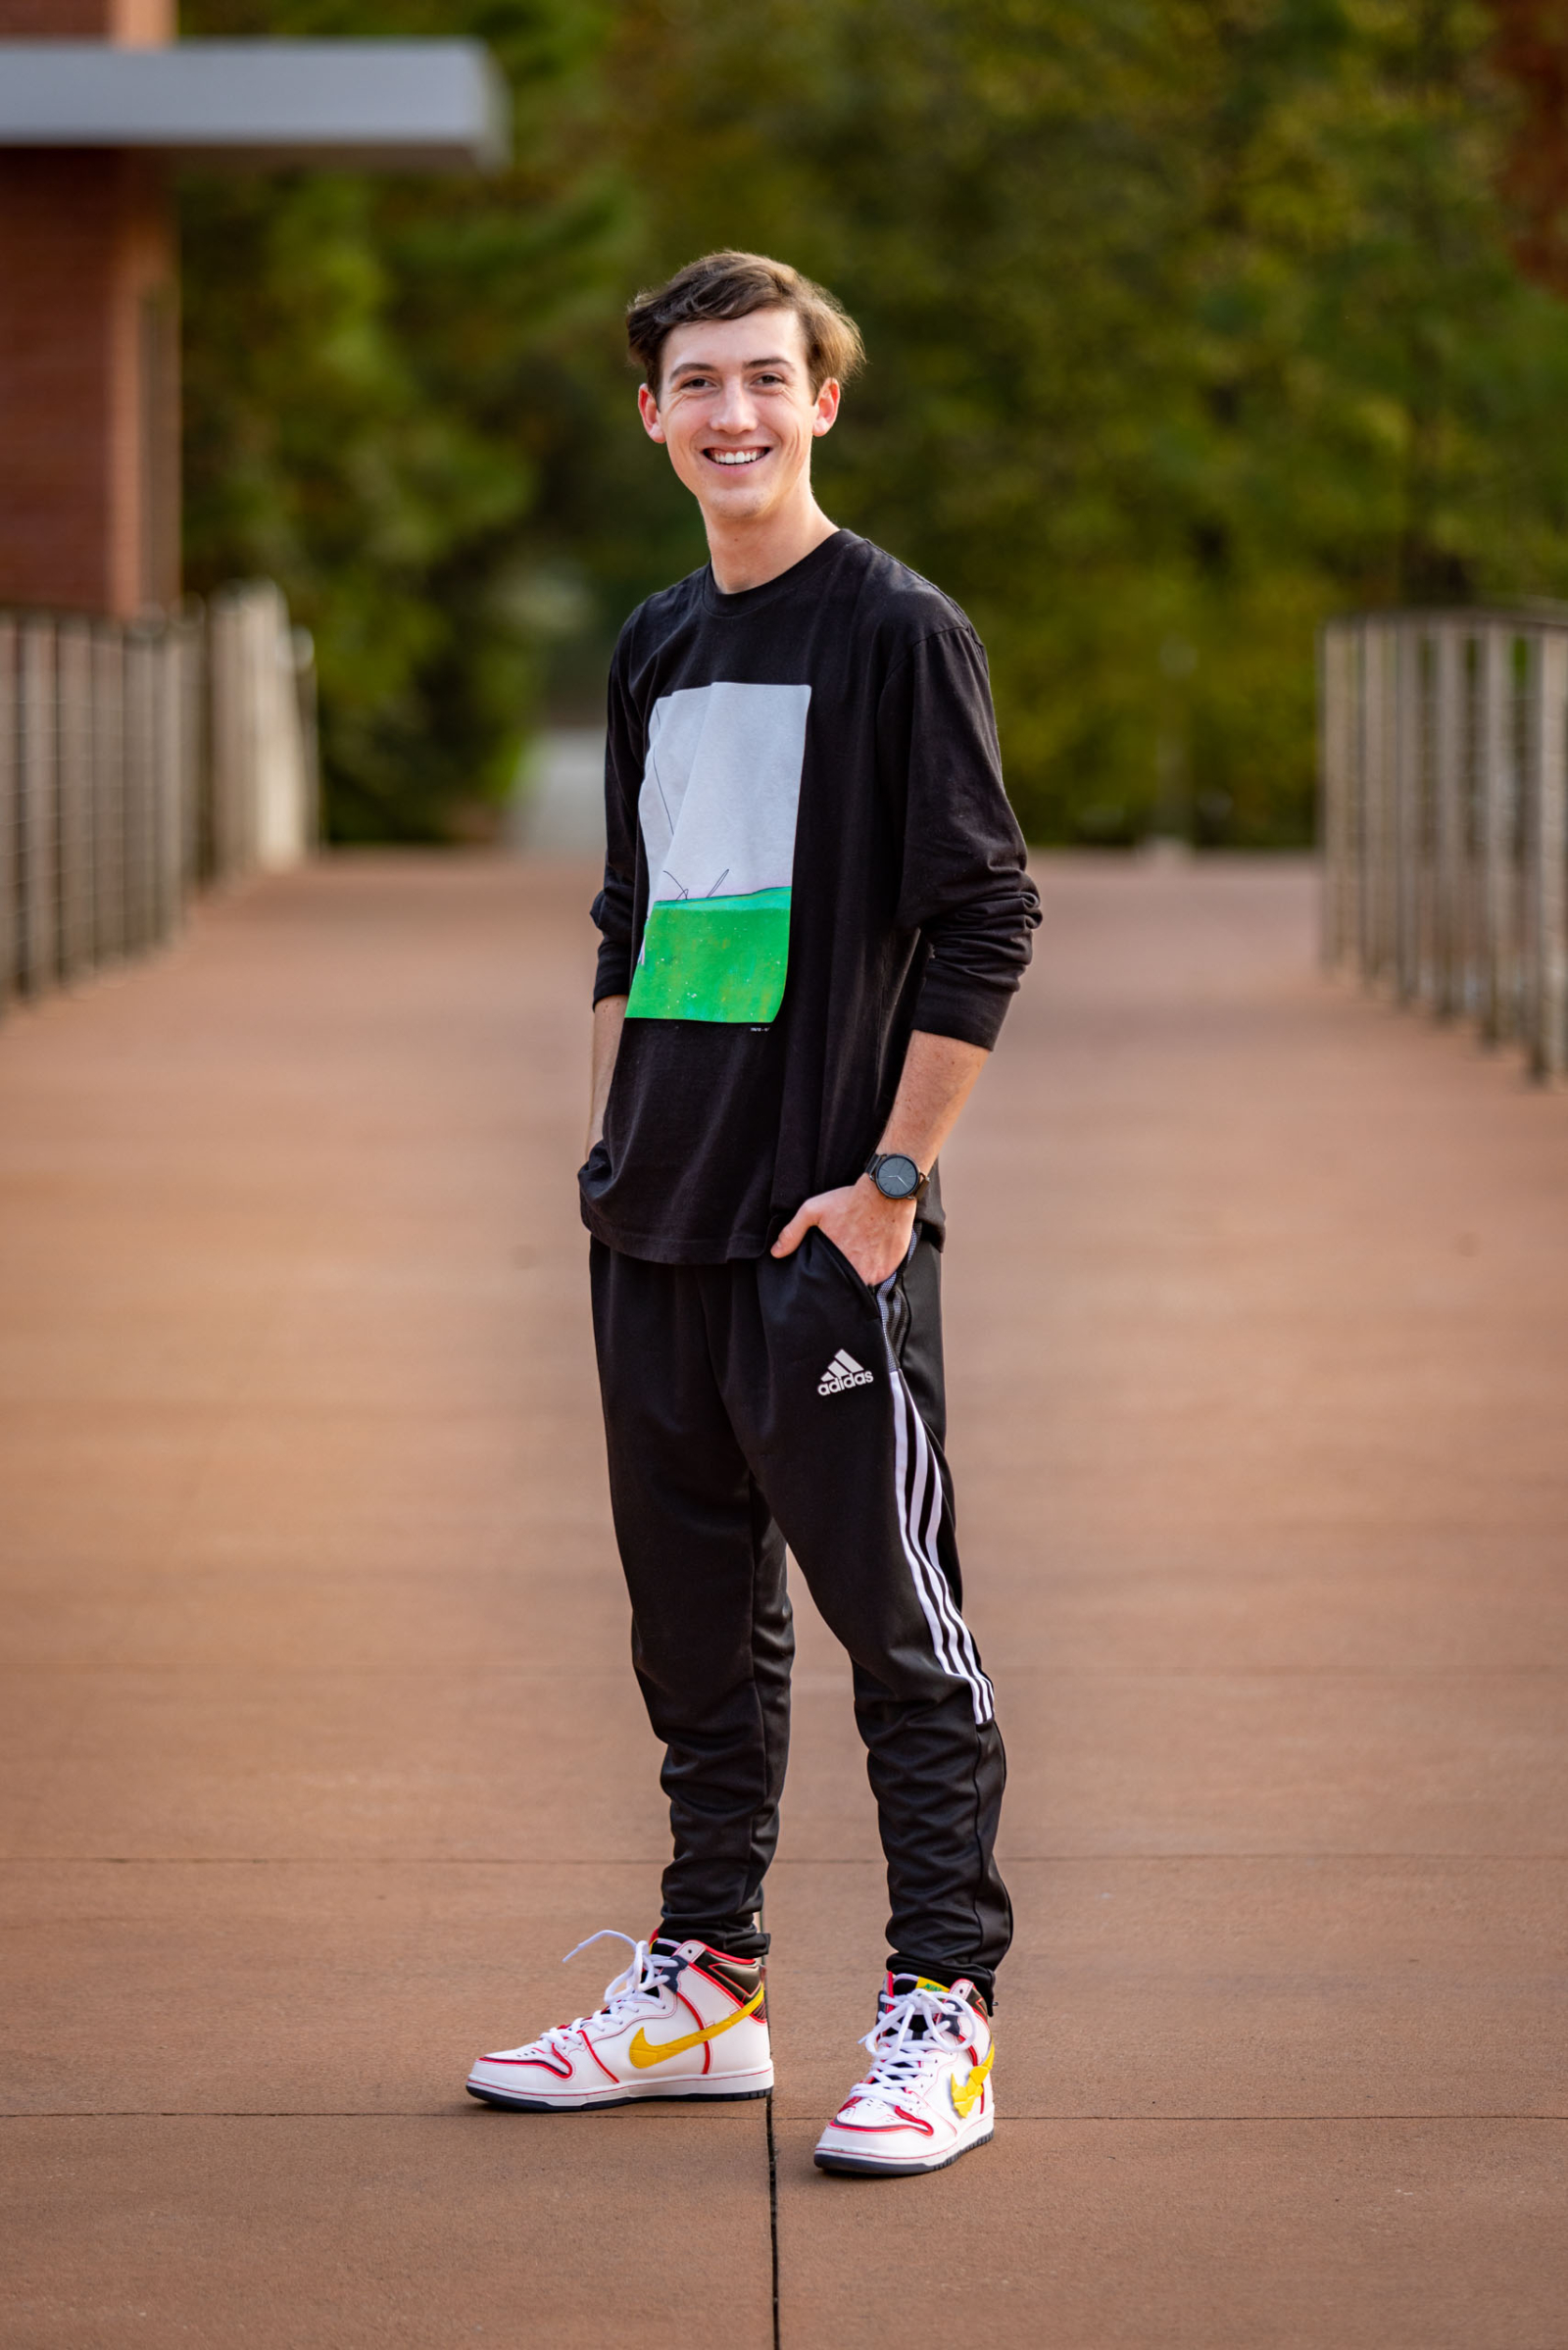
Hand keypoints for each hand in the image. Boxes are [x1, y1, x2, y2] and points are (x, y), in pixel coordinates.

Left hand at [771, 1175, 916, 1285]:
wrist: (886, 1191)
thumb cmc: (849, 1200)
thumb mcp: (813, 1210)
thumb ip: (792, 1232)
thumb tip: (775, 1253)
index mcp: (837, 1261)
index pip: (828, 1283)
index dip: (826, 1279)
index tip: (825, 1271)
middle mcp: (858, 1271)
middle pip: (846, 1285)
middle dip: (842, 1278)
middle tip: (842, 1261)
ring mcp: (877, 1271)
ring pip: (864, 1282)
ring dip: (860, 1274)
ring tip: (858, 1257)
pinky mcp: (892, 1267)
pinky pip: (881, 1277)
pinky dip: (876, 1269)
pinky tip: (873, 1253)